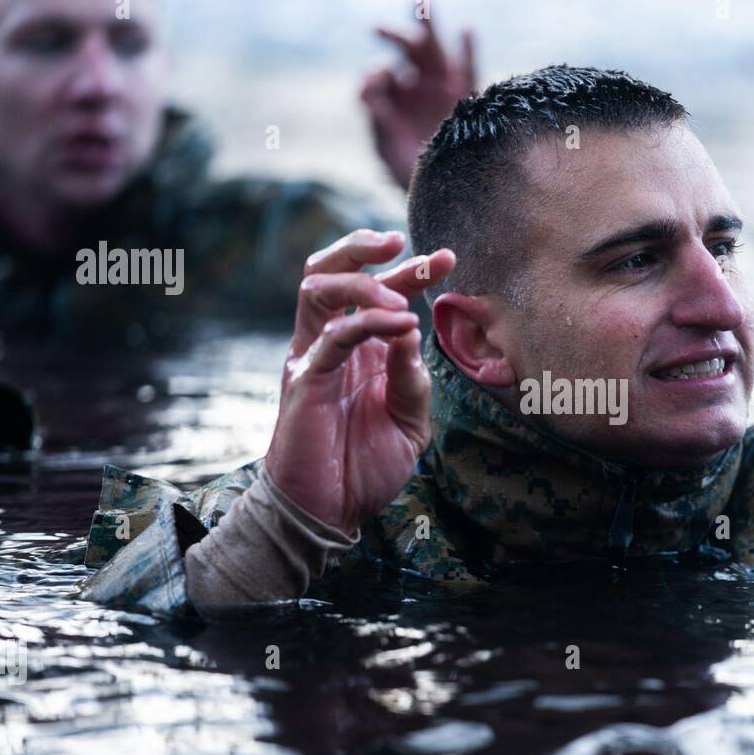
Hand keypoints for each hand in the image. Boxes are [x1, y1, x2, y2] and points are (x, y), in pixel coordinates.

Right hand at [264, 230, 455, 532]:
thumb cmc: (365, 469)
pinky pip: (332, 336)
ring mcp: (314, 358)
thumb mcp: (409, 423)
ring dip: (363, 282)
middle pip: (333, 271)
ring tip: (402, 300)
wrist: (330, 512)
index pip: (379, 292)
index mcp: (360, 349)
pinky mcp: (305, 379)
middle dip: (365, 247)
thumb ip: (413, 379)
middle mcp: (332, 344)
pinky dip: (366, 322)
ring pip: (318, 288)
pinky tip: (401, 324)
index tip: (448, 257)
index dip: (411, 269)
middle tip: (402, 242)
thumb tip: (413, 330)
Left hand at [360, 8, 475, 190]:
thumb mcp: (386, 148)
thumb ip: (376, 116)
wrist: (442, 197)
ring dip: (426, 26)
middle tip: (378, 29)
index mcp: (396, 99)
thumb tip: (371, 83)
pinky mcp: (467, 98)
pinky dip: (468, 50)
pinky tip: (465, 31)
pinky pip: (470, 69)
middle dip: (394, 37)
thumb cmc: (410, 177)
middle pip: (406, 52)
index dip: (375, 75)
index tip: (375, 86)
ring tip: (421, 3)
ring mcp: (443, 89)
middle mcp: (419, 88)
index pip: (382, 74)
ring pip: (435, 50)